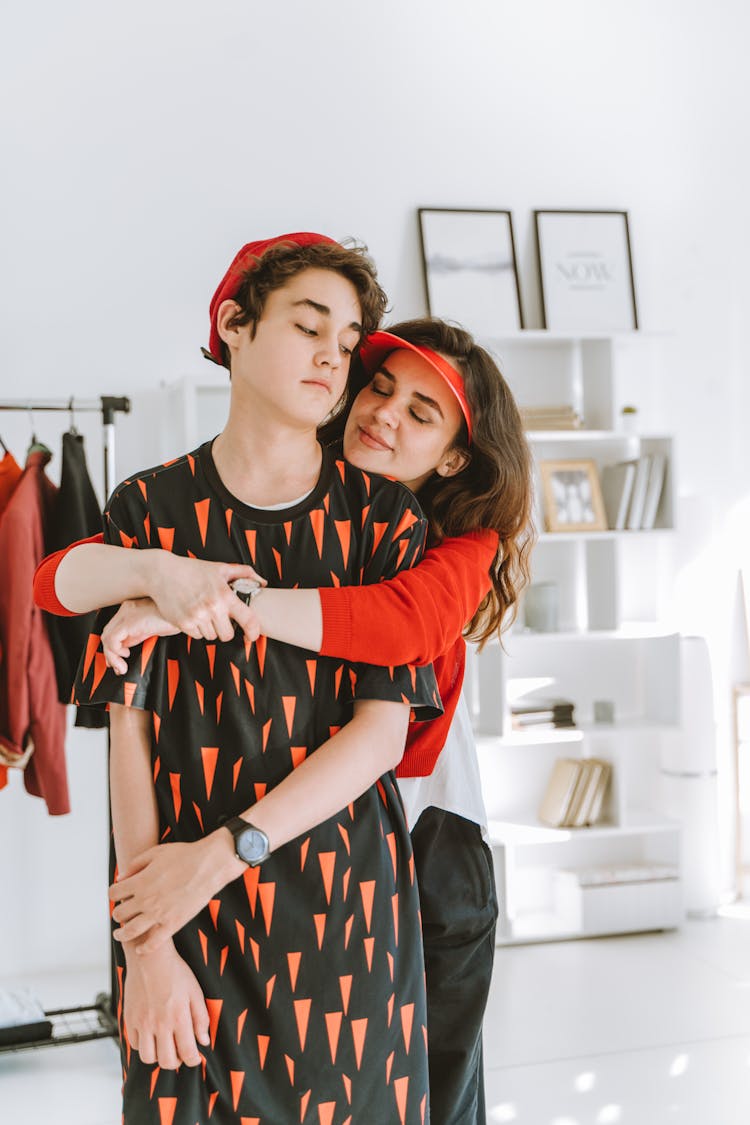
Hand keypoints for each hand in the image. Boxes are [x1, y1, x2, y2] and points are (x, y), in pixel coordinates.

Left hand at [102, 597, 178, 673]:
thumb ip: (138, 634)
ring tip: (122, 667)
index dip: (112, 647)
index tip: (118, 660)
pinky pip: (112, 640)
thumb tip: (126, 647)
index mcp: (131, 608)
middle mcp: (126, 609)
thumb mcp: (153, 628)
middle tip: (117, 667)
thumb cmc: (175, 618)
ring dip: (112, 656)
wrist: (186, 612)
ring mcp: (126, 614)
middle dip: (110, 654)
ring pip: (107, 637)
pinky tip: (126, 656)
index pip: (113, 628)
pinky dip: (115, 652)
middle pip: (107, 632)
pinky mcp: (129, 621)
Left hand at [110, 833, 243, 952]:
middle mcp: (146, 899)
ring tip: (120, 934)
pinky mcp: (173, 924)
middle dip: (118, 913)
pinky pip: (153, 943)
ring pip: (130, 931)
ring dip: (121, 934)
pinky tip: (141, 948)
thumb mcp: (156, 852)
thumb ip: (135, 865)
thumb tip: (121, 878)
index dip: (114, 894)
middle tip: (121, 914)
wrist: (210, 864)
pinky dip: (144, 948)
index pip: (114, 893)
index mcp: (141, 881)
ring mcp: (159, 913)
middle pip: (119, 914)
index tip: (119, 895)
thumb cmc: (185, 855)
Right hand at [123, 940, 209, 1068]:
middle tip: (180, 1052)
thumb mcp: (195, 991)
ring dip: (158, 1056)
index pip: (188, 1053)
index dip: (194, 1060)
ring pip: (148, 1058)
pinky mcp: (129, 1019)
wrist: (150, 958)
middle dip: (176, 1062)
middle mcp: (159, 1023)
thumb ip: (201, 1018)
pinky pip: (134, 1044)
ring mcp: (142, 1023)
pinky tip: (151, 1035)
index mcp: (179, 1017)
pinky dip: (143, 1045)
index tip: (195, 1057)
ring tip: (164, 1045)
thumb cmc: (175, 972)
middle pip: (166, 1061)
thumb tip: (203, 1041)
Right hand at [149, 553, 265, 642]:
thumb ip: (244, 573)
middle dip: (226, 630)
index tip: (252, 636)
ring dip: (210, 629)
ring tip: (204, 614)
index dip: (254, 632)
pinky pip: (197, 636)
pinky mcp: (183, 623)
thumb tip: (262, 583)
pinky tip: (193, 616)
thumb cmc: (193, 570)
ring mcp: (197, 616)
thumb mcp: (220, 568)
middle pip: (227, 635)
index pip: (248, 619)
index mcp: (225, 595)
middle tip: (220, 619)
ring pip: (211, 636)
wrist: (163, 573)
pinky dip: (197, 630)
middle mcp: (213, 607)